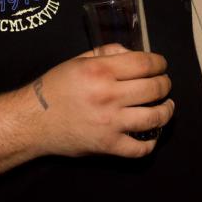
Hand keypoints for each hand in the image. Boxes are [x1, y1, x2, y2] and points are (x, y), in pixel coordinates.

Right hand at [25, 43, 173, 158]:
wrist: (33, 121)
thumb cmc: (56, 87)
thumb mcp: (78, 60)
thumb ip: (108, 52)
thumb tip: (134, 53)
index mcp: (101, 70)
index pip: (145, 64)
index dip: (160, 63)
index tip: (161, 65)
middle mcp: (109, 95)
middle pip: (154, 88)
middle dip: (165, 84)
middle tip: (164, 84)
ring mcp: (110, 122)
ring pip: (154, 117)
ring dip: (167, 110)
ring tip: (167, 106)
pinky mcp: (108, 145)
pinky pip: (140, 148)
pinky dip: (151, 142)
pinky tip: (153, 133)